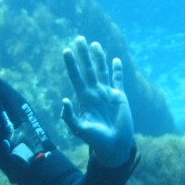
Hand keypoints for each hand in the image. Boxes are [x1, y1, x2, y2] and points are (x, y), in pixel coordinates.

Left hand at [61, 36, 134, 166]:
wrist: (113, 146)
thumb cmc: (95, 140)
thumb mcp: (79, 129)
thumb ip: (70, 116)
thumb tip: (64, 100)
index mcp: (84, 99)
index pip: (76, 77)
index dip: (71, 64)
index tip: (66, 50)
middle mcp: (95, 93)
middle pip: (88, 69)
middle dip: (83, 54)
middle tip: (79, 38)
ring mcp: (107, 94)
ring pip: (102, 71)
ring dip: (98, 58)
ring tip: (94, 44)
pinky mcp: (120, 97)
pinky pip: (118, 80)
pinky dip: (117, 70)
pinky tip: (115, 60)